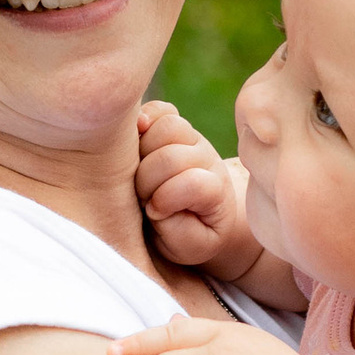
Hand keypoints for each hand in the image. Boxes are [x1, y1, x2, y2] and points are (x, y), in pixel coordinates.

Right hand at [136, 100, 254, 277]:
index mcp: (216, 191)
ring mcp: (192, 139)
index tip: (157, 216)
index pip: (194, 183)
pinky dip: (146, 118)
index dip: (165, 201)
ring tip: (140, 173)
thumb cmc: (186, 236)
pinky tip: (138, 136)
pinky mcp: (175, 126)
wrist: (196, 219)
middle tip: (143, 196)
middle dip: (148, 180)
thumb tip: (155, 203)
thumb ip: (175, 229)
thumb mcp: (185, 246)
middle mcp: (207, 160)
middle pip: (172, 156)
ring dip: (144, 151)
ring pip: (167, 127)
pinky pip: (160, 109)